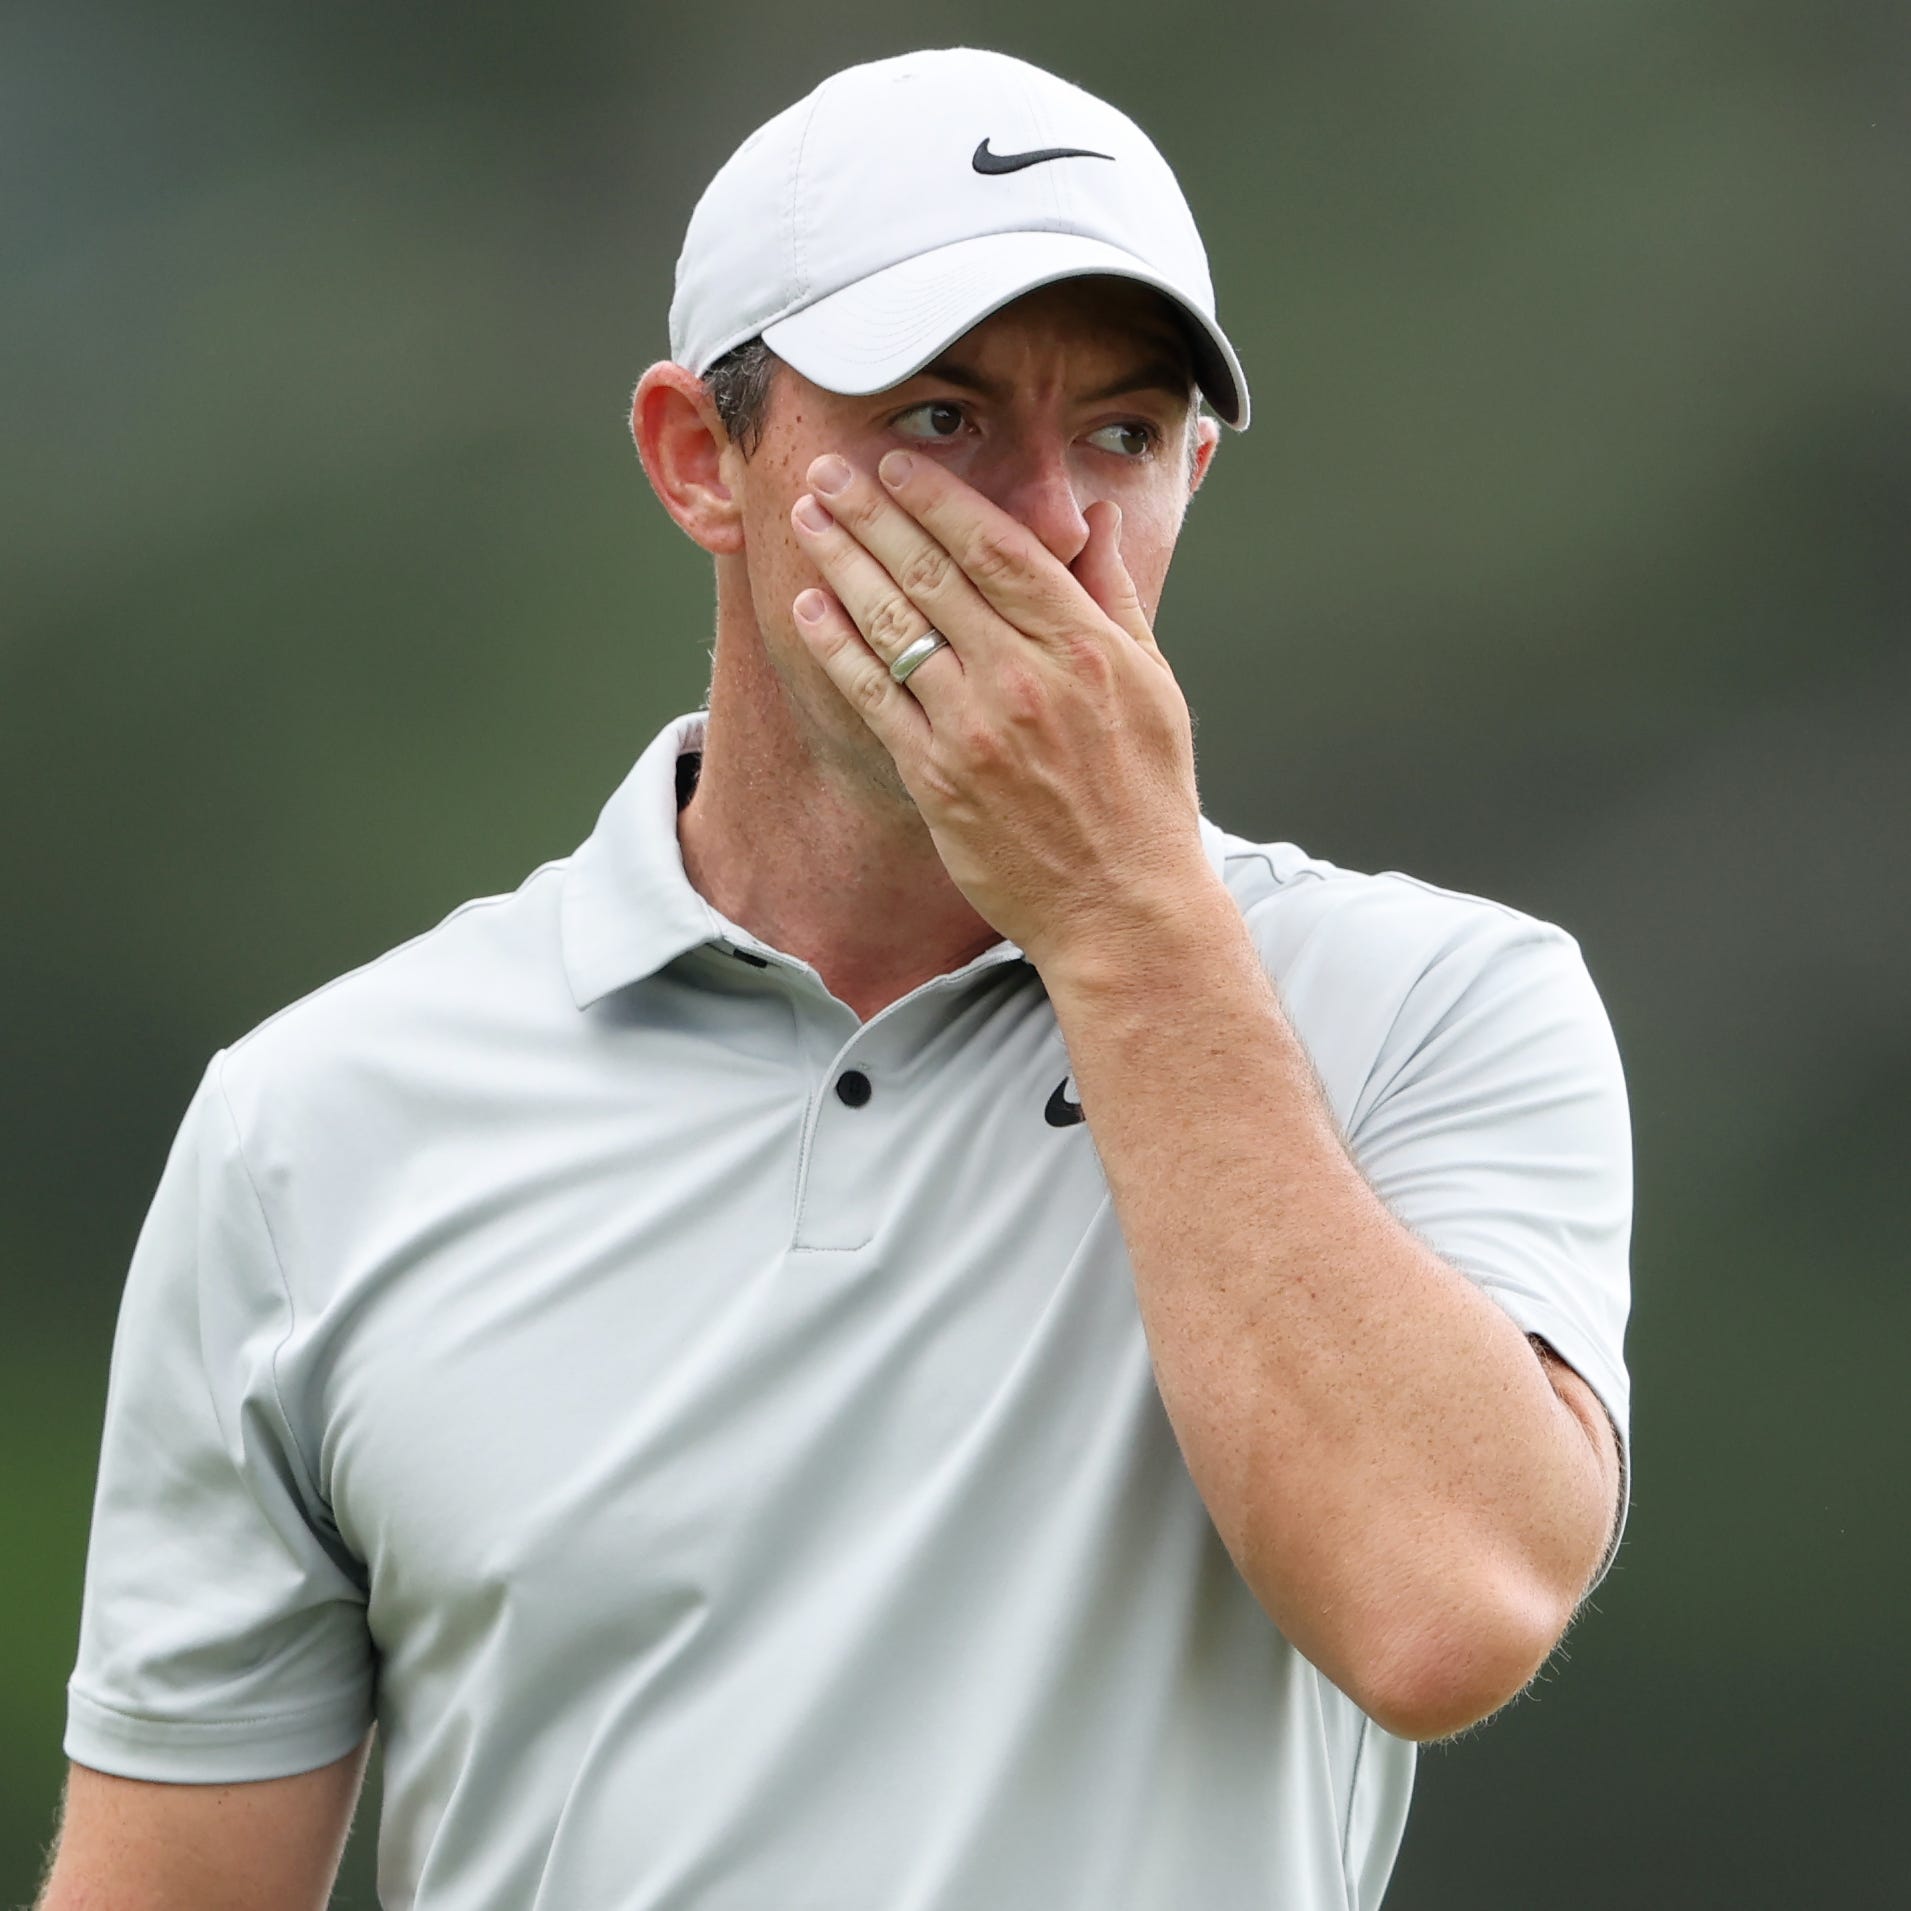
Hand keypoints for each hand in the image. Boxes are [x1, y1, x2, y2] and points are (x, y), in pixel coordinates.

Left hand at [787, 448, 1215, 969]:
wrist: (1123, 905)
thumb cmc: (1147, 796)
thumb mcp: (1153, 684)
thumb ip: (1112, 594)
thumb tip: (1094, 517)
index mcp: (1083, 647)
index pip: (997, 549)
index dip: (939, 499)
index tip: (897, 463)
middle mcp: (1025, 679)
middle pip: (932, 575)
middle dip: (872, 512)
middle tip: (827, 469)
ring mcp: (975, 730)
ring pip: (894, 627)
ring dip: (842, 563)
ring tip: (807, 518)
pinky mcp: (938, 780)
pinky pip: (875, 698)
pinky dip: (838, 647)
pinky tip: (810, 608)